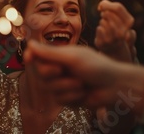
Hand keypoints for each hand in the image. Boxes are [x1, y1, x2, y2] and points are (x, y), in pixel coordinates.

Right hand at [24, 42, 143, 117]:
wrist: (114, 87)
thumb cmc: (97, 66)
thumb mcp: (72, 57)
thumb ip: (50, 53)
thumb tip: (30, 43)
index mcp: (61, 55)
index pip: (38, 55)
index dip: (31, 56)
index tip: (29, 58)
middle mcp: (60, 68)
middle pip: (41, 73)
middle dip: (52, 73)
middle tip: (63, 70)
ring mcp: (63, 83)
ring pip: (49, 88)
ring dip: (66, 86)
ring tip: (81, 83)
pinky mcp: (68, 98)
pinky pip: (59, 99)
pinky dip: (72, 96)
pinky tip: (83, 93)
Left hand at [95, 0, 135, 62]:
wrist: (113, 47)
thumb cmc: (115, 27)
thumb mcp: (118, 17)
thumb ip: (111, 7)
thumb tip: (101, 5)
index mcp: (129, 22)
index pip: (118, 7)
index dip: (108, 4)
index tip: (102, 6)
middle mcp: (124, 32)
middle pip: (108, 14)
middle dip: (104, 13)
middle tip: (104, 16)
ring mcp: (114, 39)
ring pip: (103, 21)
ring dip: (102, 21)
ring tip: (105, 25)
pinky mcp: (104, 43)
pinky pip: (99, 28)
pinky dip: (99, 28)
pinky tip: (102, 32)